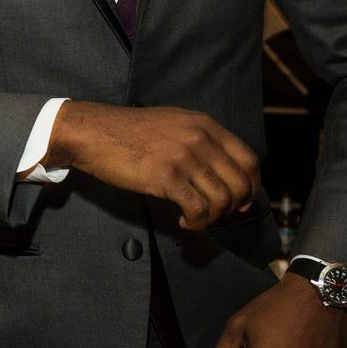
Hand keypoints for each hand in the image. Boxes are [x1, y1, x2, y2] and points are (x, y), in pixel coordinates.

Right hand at [48, 102, 258, 229]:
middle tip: (215, 215)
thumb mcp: (175, 124)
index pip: (249, 159)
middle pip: (240, 183)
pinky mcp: (166, 177)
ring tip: (194, 220)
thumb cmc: (131, 132)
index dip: (251, 186)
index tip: (241, 202)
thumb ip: (202, 142)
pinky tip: (182, 222)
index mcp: (206, 125)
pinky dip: (195, 223)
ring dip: (212, 218)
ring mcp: (184, 157)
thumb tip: (224, 174)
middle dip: (234, 207)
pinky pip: (198, 209)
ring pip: (222, 200)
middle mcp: (200, 139)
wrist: (95, 133)